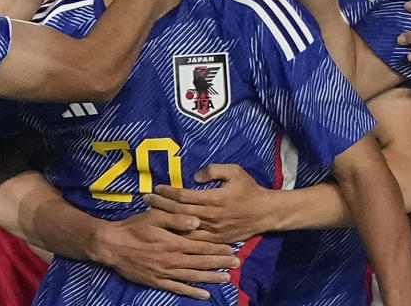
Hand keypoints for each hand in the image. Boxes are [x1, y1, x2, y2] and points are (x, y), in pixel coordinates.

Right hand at [93, 208, 238, 299]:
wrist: (112, 246)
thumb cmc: (133, 228)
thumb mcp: (154, 216)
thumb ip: (176, 218)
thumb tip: (197, 221)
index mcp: (173, 242)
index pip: (201, 246)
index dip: (217, 248)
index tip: (232, 248)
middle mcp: (172, 260)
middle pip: (201, 262)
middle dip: (220, 263)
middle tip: (237, 263)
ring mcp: (165, 273)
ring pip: (193, 277)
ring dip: (211, 278)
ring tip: (227, 278)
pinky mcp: (157, 282)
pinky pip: (178, 288)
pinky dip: (192, 292)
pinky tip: (205, 294)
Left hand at [143, 164, 274, 243]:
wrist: (265, 213)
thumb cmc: (249, 189)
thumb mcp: (235, 171)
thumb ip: (214, 170)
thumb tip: (195, 176)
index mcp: (214, 199)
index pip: (185, 196)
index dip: (169, 192)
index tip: (156, 187)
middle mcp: (211, 216)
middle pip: (179, 212)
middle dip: (161, 205)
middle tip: (145, 199)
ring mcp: (213, 231)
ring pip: (184, 228)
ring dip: (166, 221)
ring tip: (150, 215)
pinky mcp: (216, 240)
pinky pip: (194, 240)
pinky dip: (180, 236)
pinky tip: (168, 232)